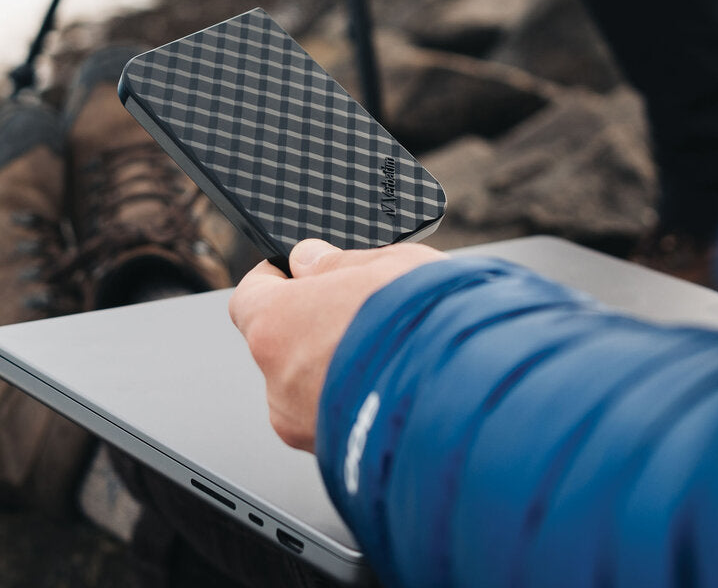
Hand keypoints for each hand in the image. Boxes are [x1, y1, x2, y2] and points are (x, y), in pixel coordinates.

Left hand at [229, 238, 443, 450]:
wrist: (467, 400)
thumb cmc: (422, 328)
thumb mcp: (383, 265)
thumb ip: (335, 262)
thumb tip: (311, 258)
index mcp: (276, 325)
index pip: (249, 296)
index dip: (274, 280)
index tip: (297, 271)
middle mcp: (279, 384)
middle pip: (282, 344)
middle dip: (315, 326)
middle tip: (357, 310)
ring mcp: (306, 429)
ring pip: (309, 388)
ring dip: (337, 369)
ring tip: (389, 349)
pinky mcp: (338, 458)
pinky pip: (337, 420)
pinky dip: (358, 403)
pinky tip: (395, 383)